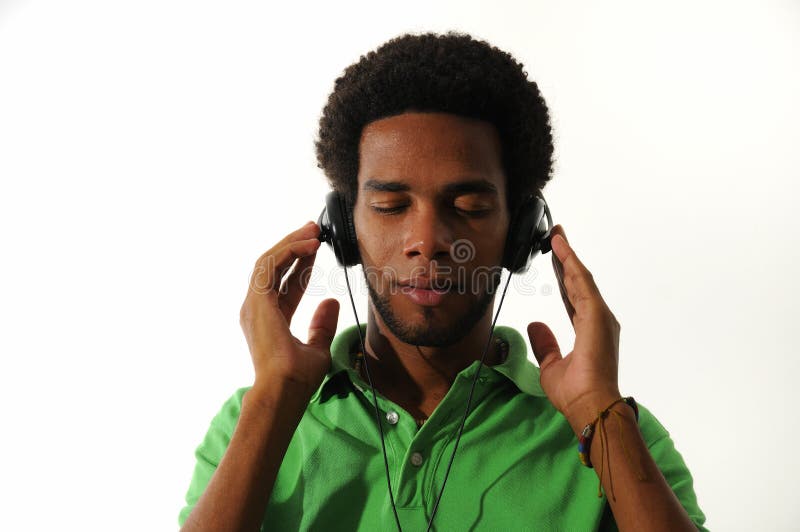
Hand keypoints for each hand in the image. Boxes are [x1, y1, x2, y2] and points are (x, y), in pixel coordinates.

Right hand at [240, 221, 339, 398]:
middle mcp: (257, 310)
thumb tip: (331, 304)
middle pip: (273, 268)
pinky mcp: (257, 301)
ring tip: (313, 231)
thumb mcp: (317, 348)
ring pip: (268, 262)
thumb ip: (322, 326)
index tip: (317, 248)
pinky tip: (308, 244)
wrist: (284, 390)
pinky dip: (288, 251)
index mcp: (268, 320)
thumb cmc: (296, 379)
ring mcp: (253, 305)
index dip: (300, 264)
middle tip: (314, 230)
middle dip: (294, 246)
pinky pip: (269, 266)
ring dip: (291, 243)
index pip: (285, 283)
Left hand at [526, 224, 621, 433]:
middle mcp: (598, 321)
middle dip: (566, 260)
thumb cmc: (576, 392)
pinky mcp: (596, 315)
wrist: (591, 405)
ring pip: (581, 278)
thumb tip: (535, 326)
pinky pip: (582, 283)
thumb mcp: (550, 365)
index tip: (556, 260)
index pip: (573, 298)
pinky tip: (561, 249)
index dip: (564, 278)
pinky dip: (572, 264)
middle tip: (555, 238)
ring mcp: (599, 317)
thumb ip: (545, 343)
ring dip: (568, 256)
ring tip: (556, 236)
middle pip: (578, 283)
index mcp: (588, 331)